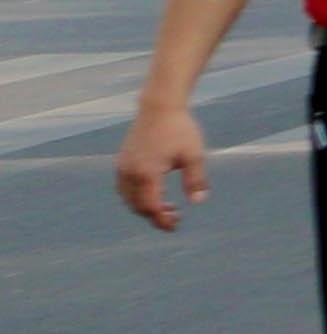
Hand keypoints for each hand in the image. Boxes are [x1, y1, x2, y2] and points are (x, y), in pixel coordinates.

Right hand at [115, 103, 208, 229]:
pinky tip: (155, 193)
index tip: (174, 226)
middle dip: (155, 216)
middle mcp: (130, 173)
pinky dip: (136, 196)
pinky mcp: (121, 161)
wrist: (159, 107)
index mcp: (147, 173)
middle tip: (176, 217)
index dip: (162, 220)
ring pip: (128, 199)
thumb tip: (198, 201)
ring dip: (145, 207)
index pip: (151, 207)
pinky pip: (124, 188)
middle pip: (138, 206)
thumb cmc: (179, 130)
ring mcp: (123, 167)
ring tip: (168, 207)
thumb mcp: (194, 155)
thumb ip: (196, 180)